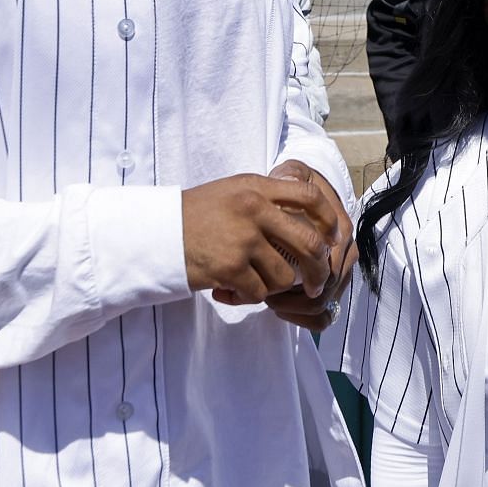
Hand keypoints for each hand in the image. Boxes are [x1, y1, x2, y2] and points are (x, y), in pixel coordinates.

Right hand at [179, 170, 341, 304]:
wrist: (155, 233)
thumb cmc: (195, 215)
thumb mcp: (232, 191)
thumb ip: (266, 196)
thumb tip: (306, 209)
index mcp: (256, 187)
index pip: (309, 196)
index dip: (328, 220)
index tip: (332, 238)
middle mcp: (254, 209)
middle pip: (309, 243)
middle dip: (319, 269)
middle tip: (316, 283)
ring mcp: (243, 239)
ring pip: (285, 275)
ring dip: (274, 287)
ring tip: (254, 283)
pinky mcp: (230, 268)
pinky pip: (259, 293)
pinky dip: (249, 298)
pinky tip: (231, 292)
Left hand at [259, 161, 356, 329]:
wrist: (306, 189)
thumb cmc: (296, 185)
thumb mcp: (292, 174)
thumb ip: (291, 176)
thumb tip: (287, 181)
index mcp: (340, 231)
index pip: (327, 271)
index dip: (297, 286)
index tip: (269, 285)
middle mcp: (346, 253)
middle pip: (326, 294)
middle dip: (293, 302)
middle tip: (265, 298)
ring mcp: (342, 269)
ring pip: (325, 308)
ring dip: (297, 311)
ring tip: (269, 302)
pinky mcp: (333, 282)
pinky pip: (325, 314)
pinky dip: (303, 319)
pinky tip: (281, 310)